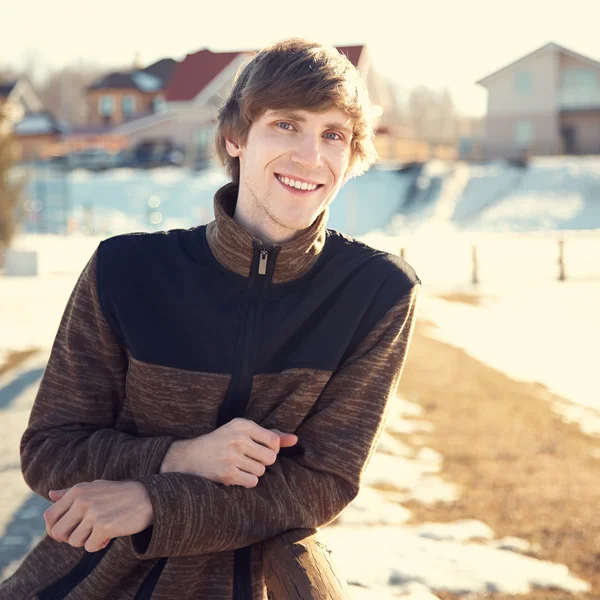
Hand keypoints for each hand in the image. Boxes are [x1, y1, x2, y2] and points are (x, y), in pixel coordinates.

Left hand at [44, 480, 153, 551]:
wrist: (148, 497)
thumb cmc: (119, 493)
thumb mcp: (95, 487)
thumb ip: (71, 493)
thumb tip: (50, 494)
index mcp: (77, 491)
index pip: (49, 517)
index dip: (55, 528)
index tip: (69, 530)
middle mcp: (82, 501)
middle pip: (58, 533)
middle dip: (70, 538)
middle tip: (86, 533)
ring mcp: (93, 513)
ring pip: (74, 542)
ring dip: (87, 541)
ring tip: (102, 530)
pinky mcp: (104, 526)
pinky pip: (90, 547)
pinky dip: (99, 544)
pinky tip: (110, 534)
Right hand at [160, 418, 297, 488]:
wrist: (188, 456)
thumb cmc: (221, 442)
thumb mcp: (242, 431)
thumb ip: (269, 434)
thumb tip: (295, 440)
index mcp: (242, 424)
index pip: (274, 440)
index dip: (272, 449)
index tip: (260, 450)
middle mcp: (237, 438)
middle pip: (270, 458)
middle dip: (263, 462)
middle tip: (248, 459)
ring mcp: (232, 456)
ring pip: (261, 471)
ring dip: (253, 472)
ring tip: (239, 466)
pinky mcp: (227, 474)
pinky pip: (252, 482)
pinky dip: (246, 481)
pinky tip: (235, 475)